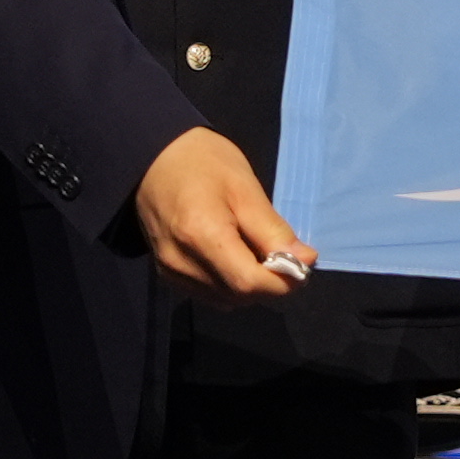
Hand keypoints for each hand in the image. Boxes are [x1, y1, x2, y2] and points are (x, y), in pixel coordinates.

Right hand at [135, 123, 314, 298]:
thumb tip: (306, 262)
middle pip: (238, 296)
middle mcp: (181, 262)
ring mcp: (170, 272)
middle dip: (269, 284)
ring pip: (225, 300)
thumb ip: (273, 230)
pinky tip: (235, 258)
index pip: (249, 283)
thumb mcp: (245, 188)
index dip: (282, 282)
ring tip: (258, 253)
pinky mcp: (165, 275)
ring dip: (250, 287)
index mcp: (201, 236)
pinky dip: (230, 285)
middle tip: (284, 256)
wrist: (154, 158)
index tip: (302, 266)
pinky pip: (209, 294)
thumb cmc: (204, 162)